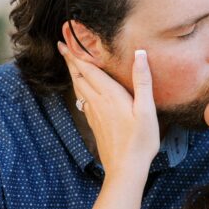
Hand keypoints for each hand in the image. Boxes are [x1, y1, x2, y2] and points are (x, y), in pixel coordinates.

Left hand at [58, 43, 159, 175]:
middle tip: (62, 47)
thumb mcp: (147, 110)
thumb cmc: (140, 141)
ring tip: (70, 65)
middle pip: (80, 77)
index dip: (76, 54)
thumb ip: (142, 81)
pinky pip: (83, 101)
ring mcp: (94, 114)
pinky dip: (80, 90)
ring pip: (79, 89)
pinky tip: (82, 92)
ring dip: (74, 74)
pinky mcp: (95, 125)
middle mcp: (98, 102)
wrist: (125, 168)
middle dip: (71, 61)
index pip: (88, 69)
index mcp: (109, 95)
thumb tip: (140, 54)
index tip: (64, 41)